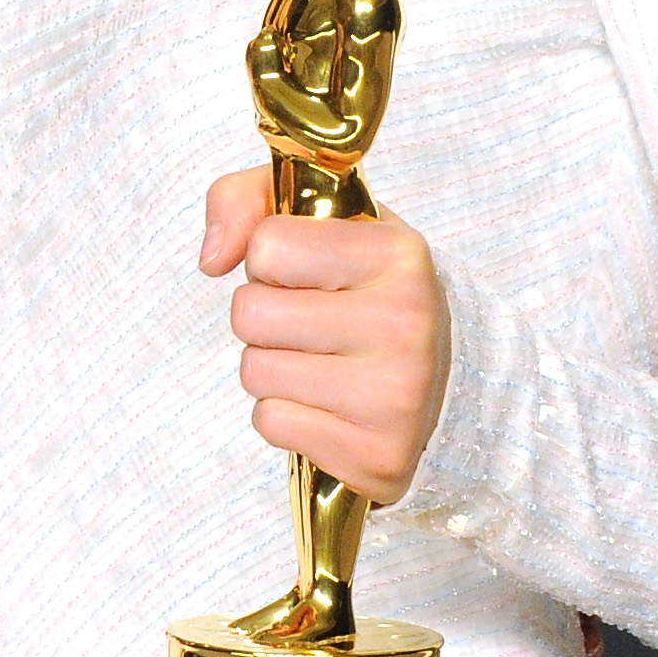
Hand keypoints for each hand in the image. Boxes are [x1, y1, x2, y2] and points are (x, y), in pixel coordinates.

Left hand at [199, 166, 449, 504]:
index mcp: (396, 252)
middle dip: (262, 316)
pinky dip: (285, 415)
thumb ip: (247, 201)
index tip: (307, 270)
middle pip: (250, 313)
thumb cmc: (362, 286)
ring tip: (320, 360)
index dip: (269, 258)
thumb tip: (211, 259)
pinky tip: (328, 404)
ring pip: (254, 371)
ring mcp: (396, 396)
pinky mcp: (378, 455)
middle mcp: (405, 322)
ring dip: (271, 366)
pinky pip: (271, 423)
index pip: (267, 246)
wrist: (446, 380)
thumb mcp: (318, 219)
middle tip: (309, 320)